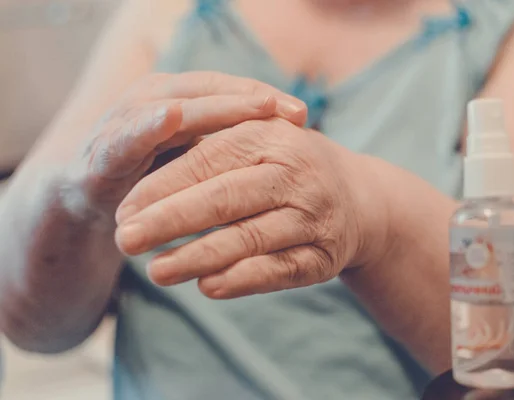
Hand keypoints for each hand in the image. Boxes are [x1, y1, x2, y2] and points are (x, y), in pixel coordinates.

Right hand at [64, 72, 306, 216]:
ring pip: (171, 106)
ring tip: (248, 104)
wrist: (89, 201)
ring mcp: (125, 122)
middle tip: (284, 111)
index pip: (228, 92)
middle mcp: (153, 102)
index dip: (263, 99)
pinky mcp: (102, 152)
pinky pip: (126, 137)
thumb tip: (287, 146)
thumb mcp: (196, 158)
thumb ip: (229, 147)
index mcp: (180, 100)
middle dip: (246, 101)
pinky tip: (170, 117)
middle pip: (207, 93)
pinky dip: (147, 126)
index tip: (301, 115)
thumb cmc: (153, 175)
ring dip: (207, 106)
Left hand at [114, 118, 387, 297]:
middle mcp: (295, 174)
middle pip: (224, 199)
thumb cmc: (285, 167)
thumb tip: (141, 186)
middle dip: (169, 221)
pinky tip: (207, 287)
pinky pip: (279, 270)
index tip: (124, 208)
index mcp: (270, 135)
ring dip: (198, 256)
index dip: (162, 186)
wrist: (356, 197)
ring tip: (156, 271)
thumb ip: (207, 153)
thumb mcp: (255, 144)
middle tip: (125, 240)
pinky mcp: (324, 255)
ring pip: (248, 238)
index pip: (207, 159)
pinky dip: (242, 279)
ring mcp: (313, 216)